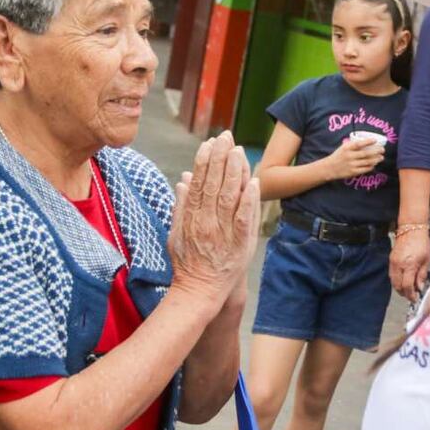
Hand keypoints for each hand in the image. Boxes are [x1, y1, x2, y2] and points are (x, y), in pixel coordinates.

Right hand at [168, 132, 260, 313]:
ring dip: (234, 172)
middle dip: (220, 158)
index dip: (204, 161)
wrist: (199, 292)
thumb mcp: (176, 233)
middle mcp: (206, 222)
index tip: (209, 143)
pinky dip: (249, 201)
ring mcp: (223, 233)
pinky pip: (245, 219)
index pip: (198, 183)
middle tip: (226, 137)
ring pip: (229, 197)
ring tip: (238, 151)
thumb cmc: (187, 263)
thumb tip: (183, 179)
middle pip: (214, 185)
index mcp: (191, 217)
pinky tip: (253, 183)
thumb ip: (181, 206)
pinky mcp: (240, 244)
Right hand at [322, 138, 382, 180]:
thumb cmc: (339, 156)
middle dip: (376, 151)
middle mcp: (349, 156)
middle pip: (366, 154)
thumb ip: (353, 144)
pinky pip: (365, 169)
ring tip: (381, 157)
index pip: (359, 144)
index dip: (368, 142)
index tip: (375, 140)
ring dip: (376, 159)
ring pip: (367, 162)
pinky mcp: (353, 172)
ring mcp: (351, 165)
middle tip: (382, 150)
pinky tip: (374, 164)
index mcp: (347, 148)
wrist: (329, 168)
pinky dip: (371, 166)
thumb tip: (367, 141)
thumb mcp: (344, 147)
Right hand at [390, 228, 429, 301]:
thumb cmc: (421, 243)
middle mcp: (399, 265)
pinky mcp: (390, 260)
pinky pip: (391, 275)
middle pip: (398, 286)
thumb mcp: (426, 260)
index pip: (407, 286)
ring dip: (399, 288)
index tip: (414, 298)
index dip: (411, 295)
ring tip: (407, 290)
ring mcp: (393, 262)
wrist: (411, 229)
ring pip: (393, 281)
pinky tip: (402, 281)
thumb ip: (422, 275)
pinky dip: (396, 281)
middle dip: (404, 293)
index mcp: (409, 265)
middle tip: (411, 296)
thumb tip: (420, 287)